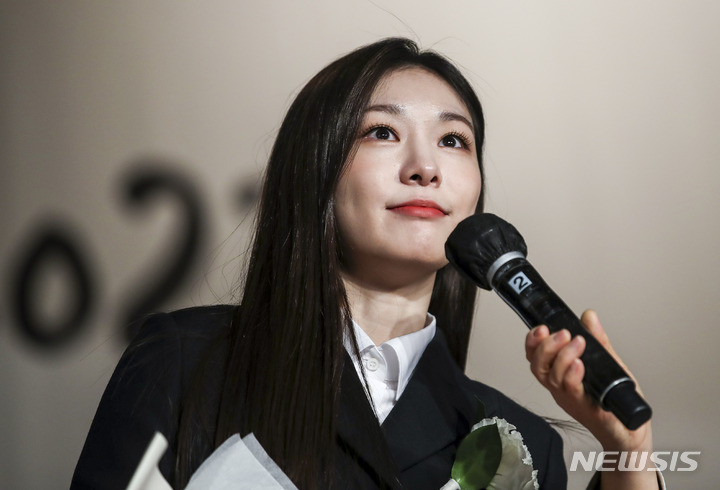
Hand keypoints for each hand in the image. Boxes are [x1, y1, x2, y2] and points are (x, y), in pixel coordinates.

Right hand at [524, 310, 652, 453]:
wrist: (630, 432)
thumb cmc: (614, 402)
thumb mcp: (607, 363)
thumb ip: (597, 340)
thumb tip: (588, 316)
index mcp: (560, 376)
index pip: (536, 358)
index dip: (532, 343)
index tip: (540, 328)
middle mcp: (560, 388)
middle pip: (538, 366)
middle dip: (546, 346)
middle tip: (562, 333)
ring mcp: (572, 399)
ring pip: (553, 377)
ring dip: (563, 356)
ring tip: (577, 342)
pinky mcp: (587, 409)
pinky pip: (573, 391)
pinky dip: (573, 375)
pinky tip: (580, 364)